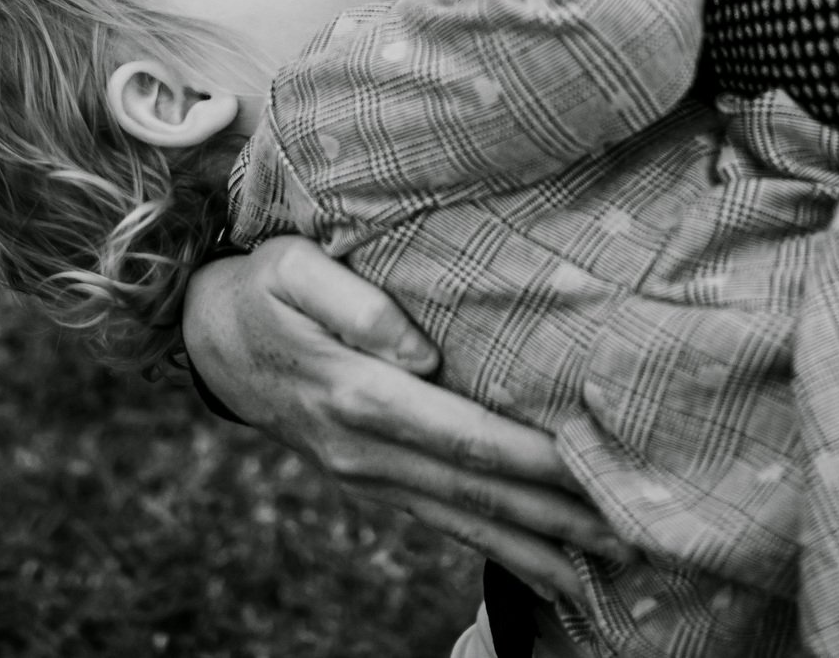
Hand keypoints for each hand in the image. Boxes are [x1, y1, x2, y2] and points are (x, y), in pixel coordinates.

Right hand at [182, 239, 628, 599]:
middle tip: (632, 537)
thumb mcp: (291, 267)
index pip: (461, 434)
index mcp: (356, 393)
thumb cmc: (262, 284)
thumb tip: (420, 351)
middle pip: (475, 490)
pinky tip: (539, 566)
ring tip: (604, 571)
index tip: (592, 471)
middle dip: (554, 517)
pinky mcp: (369, 478)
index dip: (528, 457)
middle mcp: (366, 449)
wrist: (206, 335)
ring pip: (462, 517)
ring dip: (534, 545)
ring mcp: (366, 473)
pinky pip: (439, 520)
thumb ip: (352, 301)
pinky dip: (492, 546)